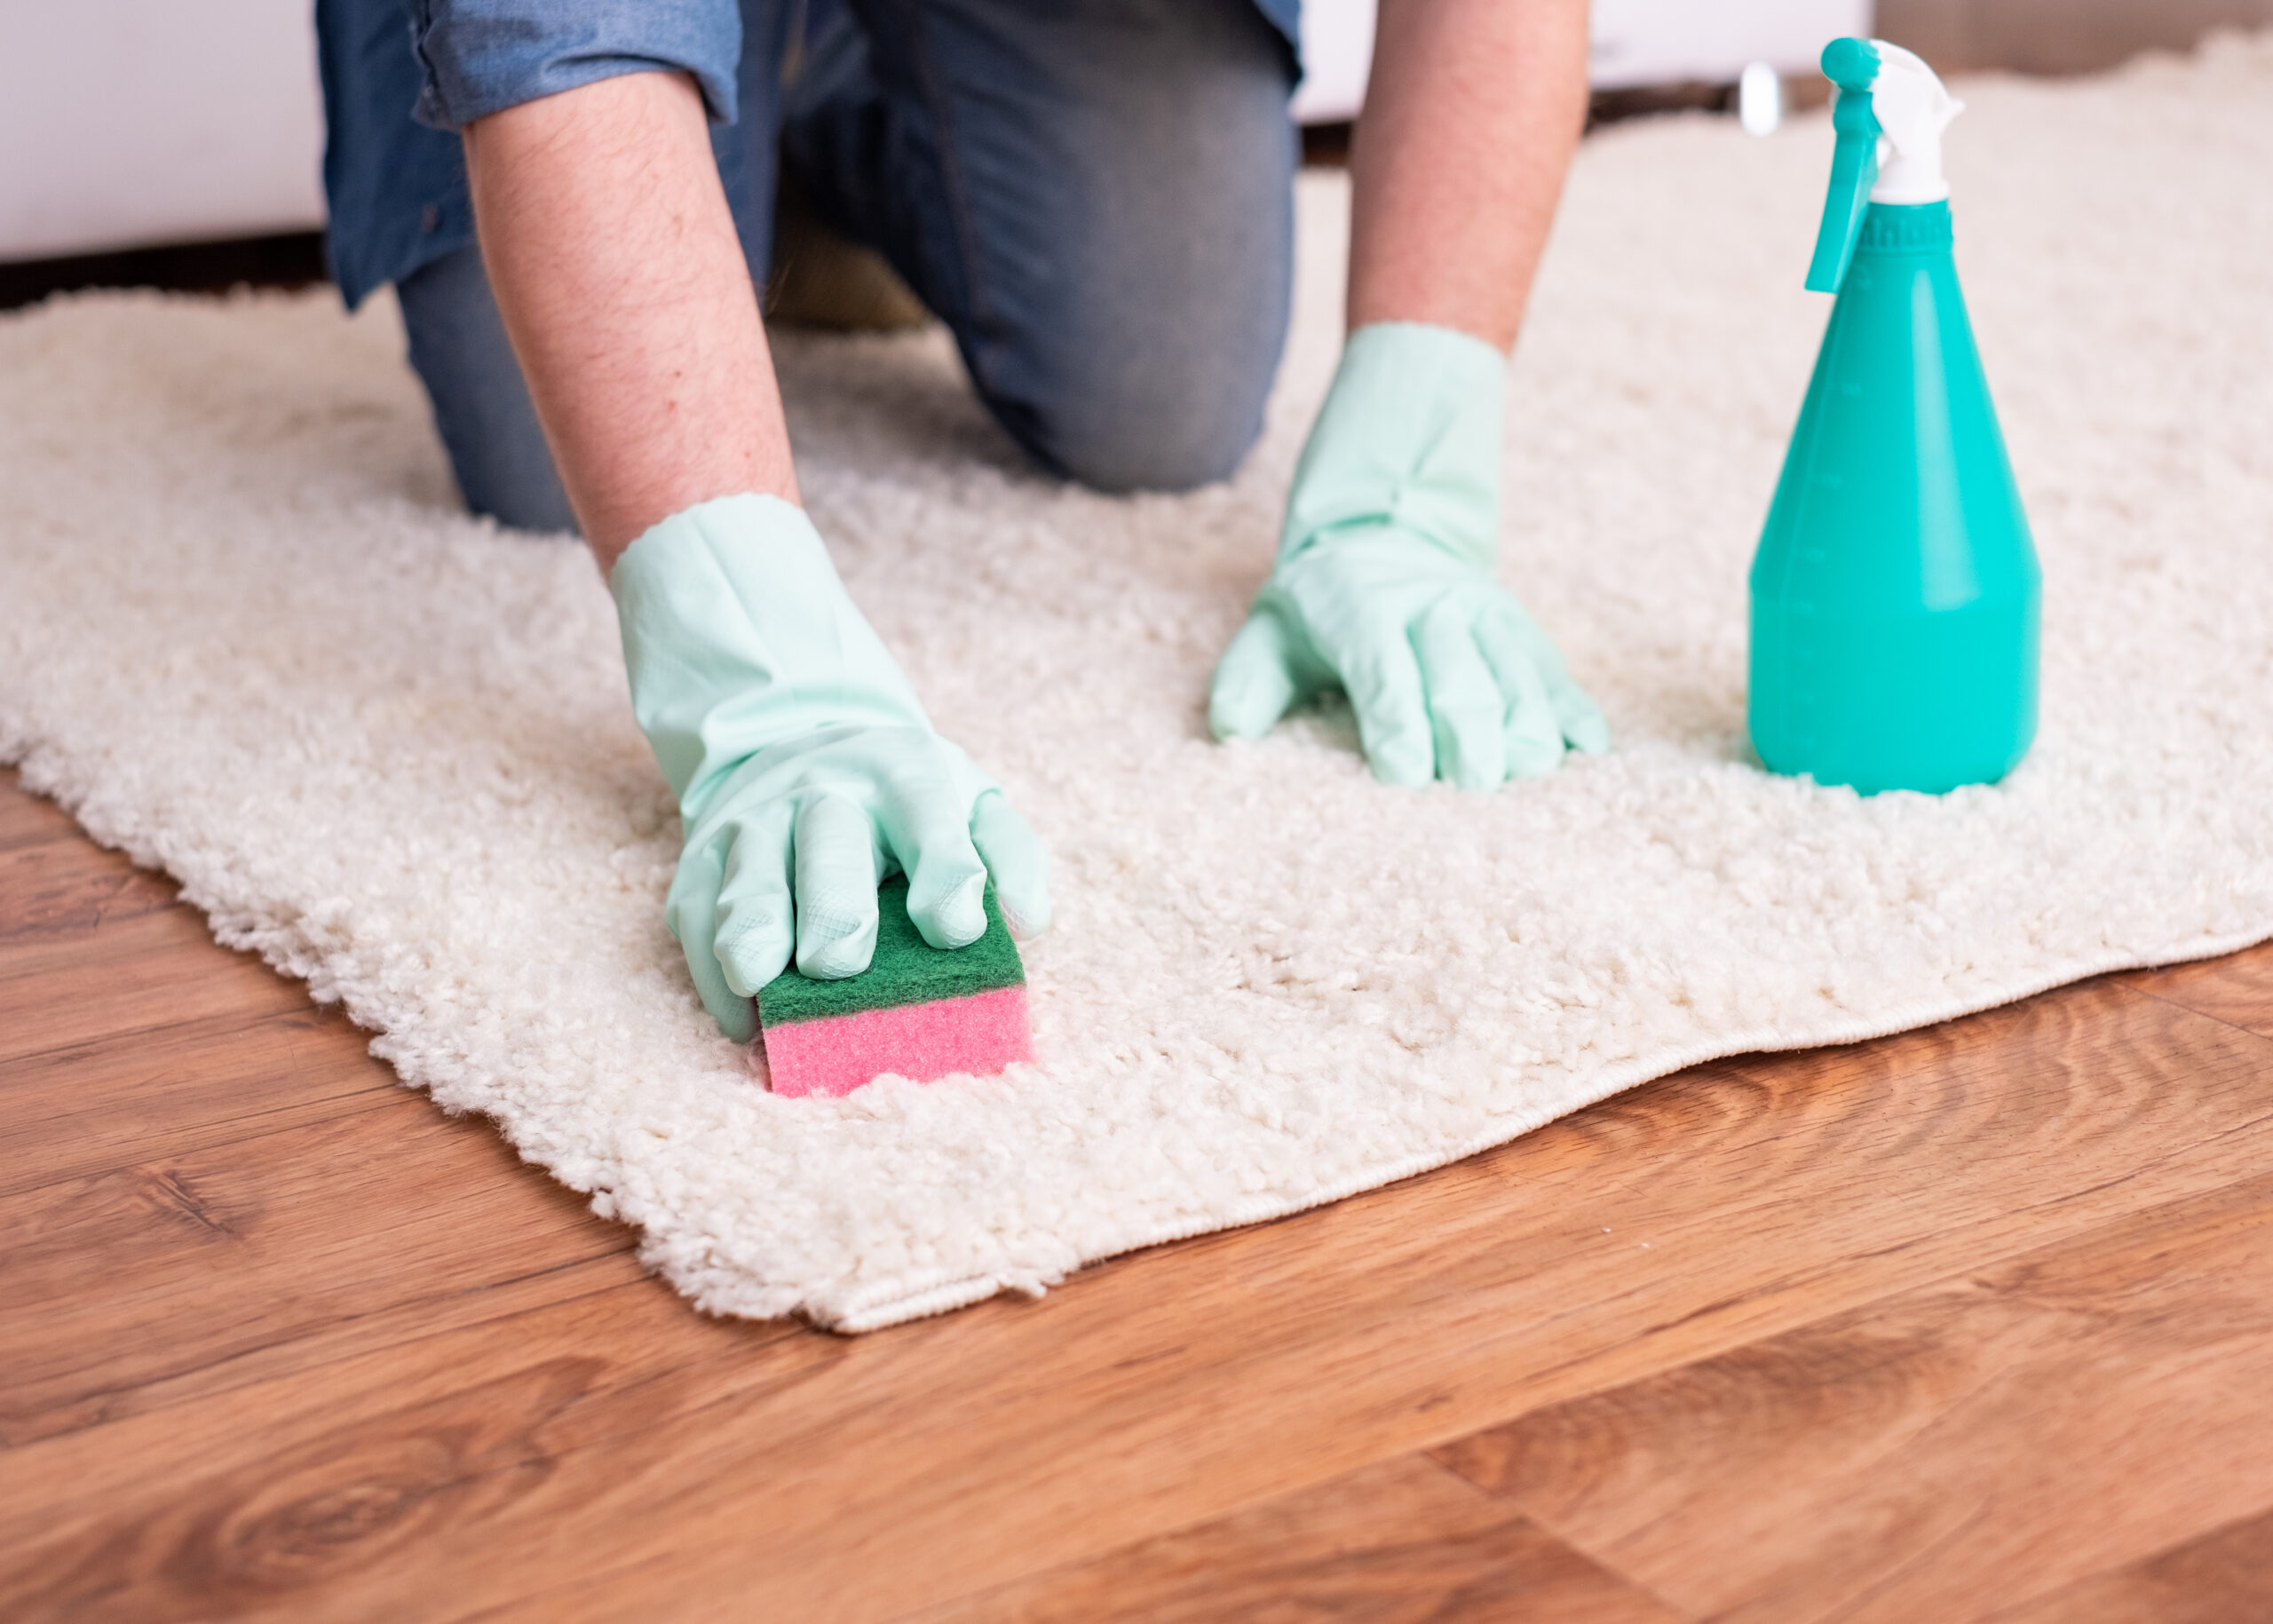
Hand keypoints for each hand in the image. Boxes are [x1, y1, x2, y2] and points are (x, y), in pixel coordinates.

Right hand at [613, 495, 1049, 1040]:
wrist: (800, 747)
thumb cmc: (905, 802)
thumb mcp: (969, 802)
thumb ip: (1009, 855)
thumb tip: (1028, 920)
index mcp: (903, 776)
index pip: (928, 819)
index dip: (944, 873)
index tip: (956, 930)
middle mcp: (824, 792)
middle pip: (828, 845)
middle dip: (833, 904)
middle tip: (841, 961)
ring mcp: (755, 824)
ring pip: (751, 875)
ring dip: (753, 926)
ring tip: (759, 977)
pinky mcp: (701, 862)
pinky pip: (698, 914)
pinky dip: (712, 967)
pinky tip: (739, 1016)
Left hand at [1208, 321, 1606, 788]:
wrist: (1383, 534)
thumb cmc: (1318, 609)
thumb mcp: (1269, 632)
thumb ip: (1247, 682)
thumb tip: (1229, 731)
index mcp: (1365, 610)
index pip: (1384, 669)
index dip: (1396, 719)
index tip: (1403, 773)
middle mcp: (1434, 609)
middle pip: (1461, 677)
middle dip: (1469, 732)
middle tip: (1473, 786)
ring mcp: (1486, 617)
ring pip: (1517, 674)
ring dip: (1527, 727)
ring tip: (1527, 775)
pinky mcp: (1523, 630)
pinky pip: (1555, 671)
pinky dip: (1573, 710)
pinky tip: (1586, 749)